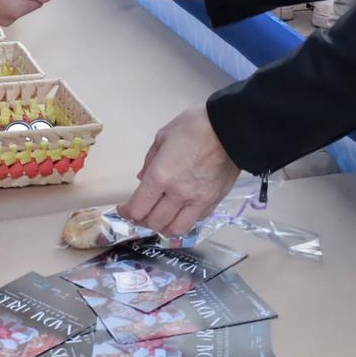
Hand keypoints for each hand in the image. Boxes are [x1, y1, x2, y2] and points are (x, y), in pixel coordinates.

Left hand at [119, 105, 240, 237]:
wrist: (231, 129)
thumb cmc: (194, 126)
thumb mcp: (163, 136)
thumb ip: (150, 161)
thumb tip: (143, 180)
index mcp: (161, 176)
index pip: (138, 208)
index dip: (127, 212)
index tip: (124, 209)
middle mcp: (177, 194)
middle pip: (154, 223)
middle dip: (142, 220)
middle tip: (140, 212)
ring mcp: (197, 202)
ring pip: (175, 230)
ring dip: (163, 227)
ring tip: (159, 217)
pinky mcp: (213, 203)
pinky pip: (194, 222)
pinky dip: (183, 221)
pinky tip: (180, 212)